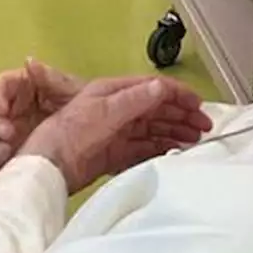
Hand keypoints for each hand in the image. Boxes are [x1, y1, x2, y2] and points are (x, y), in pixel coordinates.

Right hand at [0, 59, 83, 176]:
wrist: (104, 139)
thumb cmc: (86, 109)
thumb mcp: (72, 91)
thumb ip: (50, 77)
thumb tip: (29, 61)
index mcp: (22, 90)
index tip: (1, 108)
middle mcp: (12, 113)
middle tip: (7, 135)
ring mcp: (10, 137)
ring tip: (6, 155)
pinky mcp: (14, 159)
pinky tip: (4, 169)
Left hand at [18, 76, 213, 194]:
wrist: (48, 165)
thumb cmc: (72, 132)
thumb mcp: (104, 111)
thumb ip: (134, 100)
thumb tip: (162, 87)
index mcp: (113, 92)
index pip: (152, 88)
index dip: (178, 95)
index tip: (199, 107)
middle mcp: (117, 110)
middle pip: (156, 109)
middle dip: (181, 116)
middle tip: (203, 129)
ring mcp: (116, 133)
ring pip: (152, 130)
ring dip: (174, 132)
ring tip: (194, 141)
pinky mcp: (114, 155)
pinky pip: (143, 149)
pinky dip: (160, 149)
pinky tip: (174, 153)